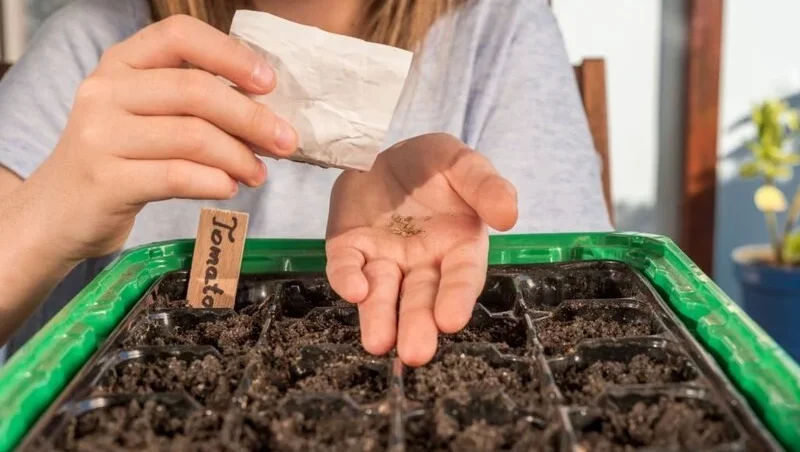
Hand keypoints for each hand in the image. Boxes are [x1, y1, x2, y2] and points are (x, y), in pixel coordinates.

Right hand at [25, 15, 297, 261]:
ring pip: (192, 137)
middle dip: (252, 119)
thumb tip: (267, 115)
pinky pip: (176, 176)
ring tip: (258, 174)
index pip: (180, 35)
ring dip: (240, 157)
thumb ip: (192, 105)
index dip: (231, 55)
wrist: (58, 212)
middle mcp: (106, 91)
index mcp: (121, 63)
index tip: (269, 84)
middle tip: (286, 143)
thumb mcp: (144, 116)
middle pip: (196, 92)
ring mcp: (101, 135)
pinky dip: (214, 182)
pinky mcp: (106, 180)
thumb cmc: (118, 160)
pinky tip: (229, 187)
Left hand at [326, 133, 517, 365]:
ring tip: (379, 342)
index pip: (461, 277)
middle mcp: (422, 262)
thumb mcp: (463, 163)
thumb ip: (487, 186)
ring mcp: (383, 259)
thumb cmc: (433, 165)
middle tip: (415, 352)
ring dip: (380, 317)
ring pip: (382, 294)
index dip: (456, 298)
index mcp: (458, 246)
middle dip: (418, 325)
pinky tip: (353, 289)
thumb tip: (509, 216)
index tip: (451, 321)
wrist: (384, 150)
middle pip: (421, 298)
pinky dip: (347, 278)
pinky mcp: (349, 248)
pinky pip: (346, 266)